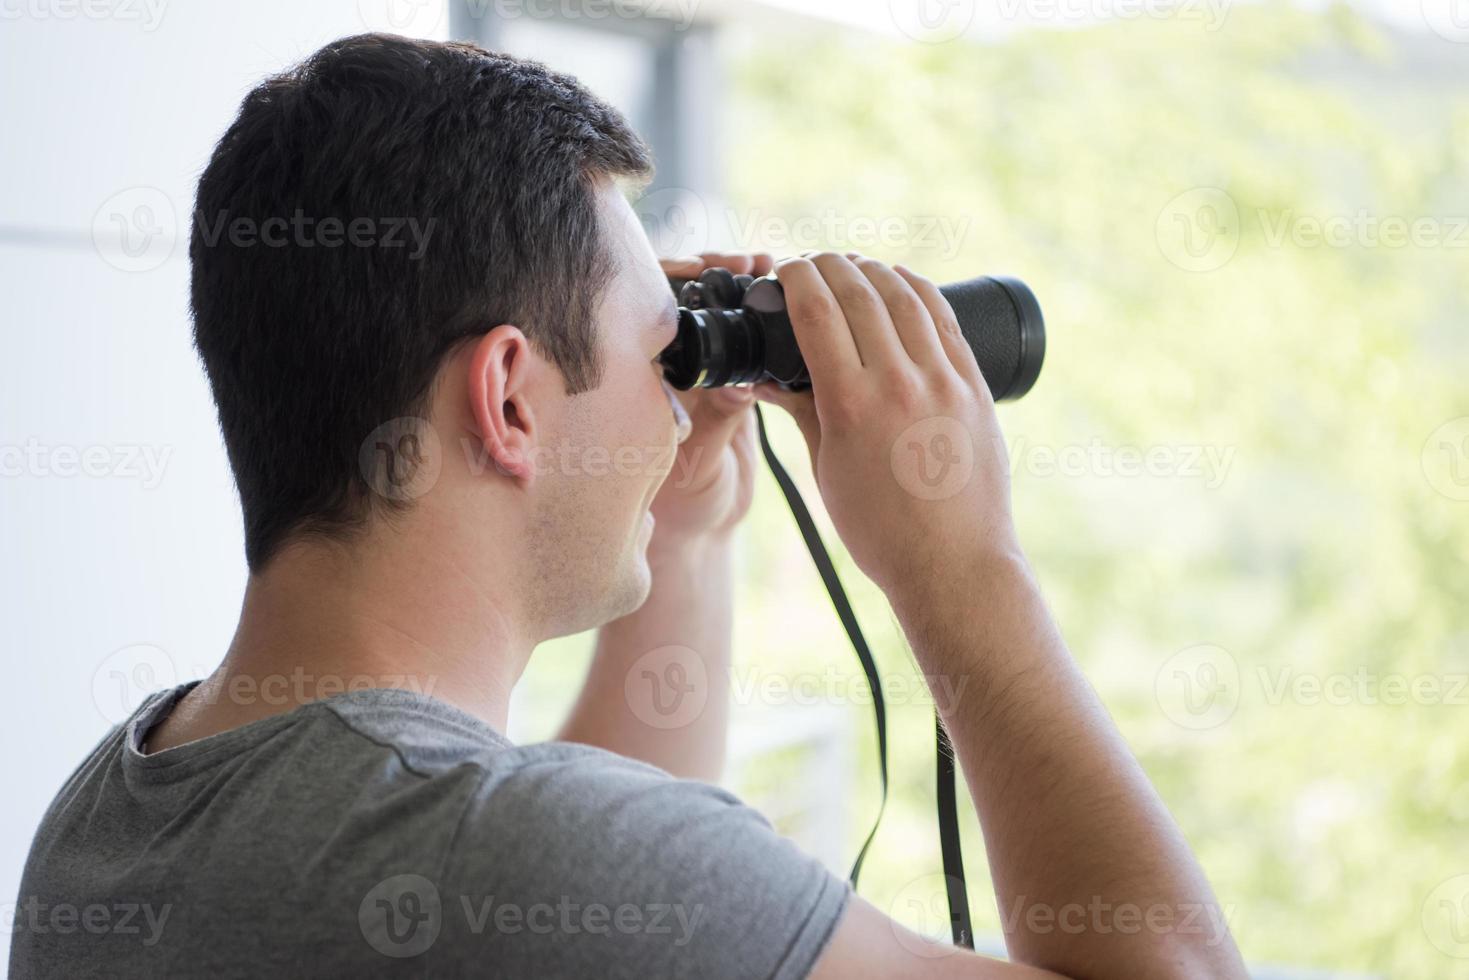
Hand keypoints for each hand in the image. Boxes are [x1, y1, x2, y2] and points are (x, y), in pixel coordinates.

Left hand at [648, 253, 773, 544]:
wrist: (710, 523)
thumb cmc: (687, 502)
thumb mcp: (700, 463)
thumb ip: (717, 423)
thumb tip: (738, 387)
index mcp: (646, 376)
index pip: (644, 308)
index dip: (667, 278)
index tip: (698, 269)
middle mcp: (669, 362)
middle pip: (682, 294)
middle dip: (711, 268)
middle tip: (742, 260)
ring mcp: (701, 364)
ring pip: (716, 305)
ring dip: (740, 279)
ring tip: (766, 263)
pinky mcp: (735, 372)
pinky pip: (745, 329)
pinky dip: (764, 307)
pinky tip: (786, 294)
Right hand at [751, 253, 1019, 603]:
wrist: (952, 563)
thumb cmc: (881, 530)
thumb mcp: (826, 470)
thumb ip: (801, 412)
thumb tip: (769, 377)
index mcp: (851, 405)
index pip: (817, 312)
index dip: (798, 278)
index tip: (786, 270)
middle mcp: (899, 384)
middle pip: (860, 293)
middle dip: (831, 265)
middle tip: (813, 261)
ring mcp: (943, 382)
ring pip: (905, 297)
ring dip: (874, 270)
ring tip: (853, 265)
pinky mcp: (975, 387)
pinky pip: (944, 320)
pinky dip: (918, 291)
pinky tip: (901, 282)